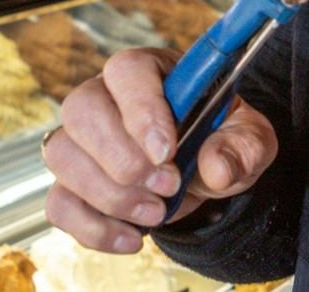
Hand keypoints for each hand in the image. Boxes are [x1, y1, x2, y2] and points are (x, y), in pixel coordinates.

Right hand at [42, 47, 278, 253]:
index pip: (127, 71)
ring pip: (63, 156)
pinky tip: (131, 238)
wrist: (206, 171)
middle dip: (123, 159)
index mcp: (152, 71)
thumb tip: (217, 167)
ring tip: (156, 213)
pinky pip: (60, 203)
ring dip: (109, 195)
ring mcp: (83, 139)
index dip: (140, 110)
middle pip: (82, 110)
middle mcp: (107, 96)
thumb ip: (242, 147)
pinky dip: (92, 228)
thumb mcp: (248, 140)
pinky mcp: (73, 182)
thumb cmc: (221, 140)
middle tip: (167, 186)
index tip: (167, 151)